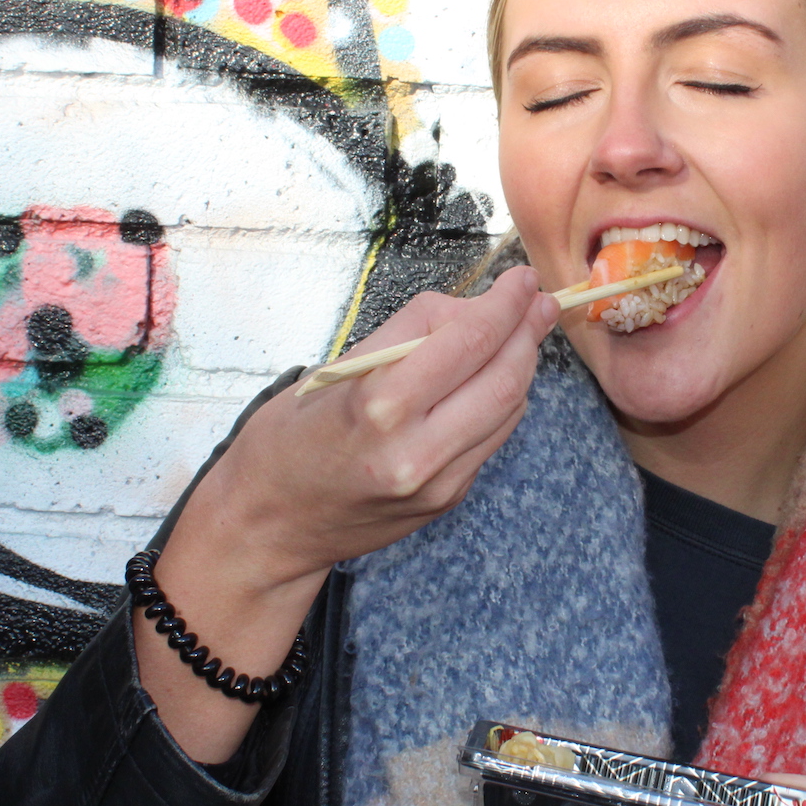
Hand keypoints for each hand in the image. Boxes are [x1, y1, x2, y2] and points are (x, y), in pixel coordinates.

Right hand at [143, 266, 559, 759]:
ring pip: (509, 409)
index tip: (519, 279)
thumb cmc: (286, 441)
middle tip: (536, 301)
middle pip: (504, 377)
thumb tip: (468, 308)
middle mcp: (417, 451)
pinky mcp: (448, 499)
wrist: (269, 526)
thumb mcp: (333, 370)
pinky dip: (501, 400)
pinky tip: (492, 379)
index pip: (469, 340)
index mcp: (379, 406)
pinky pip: (493, 437)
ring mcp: (438, 482)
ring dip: (520, 365)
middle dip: (527, 331)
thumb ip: (405, 337)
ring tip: (520, 332)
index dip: (504, 303)